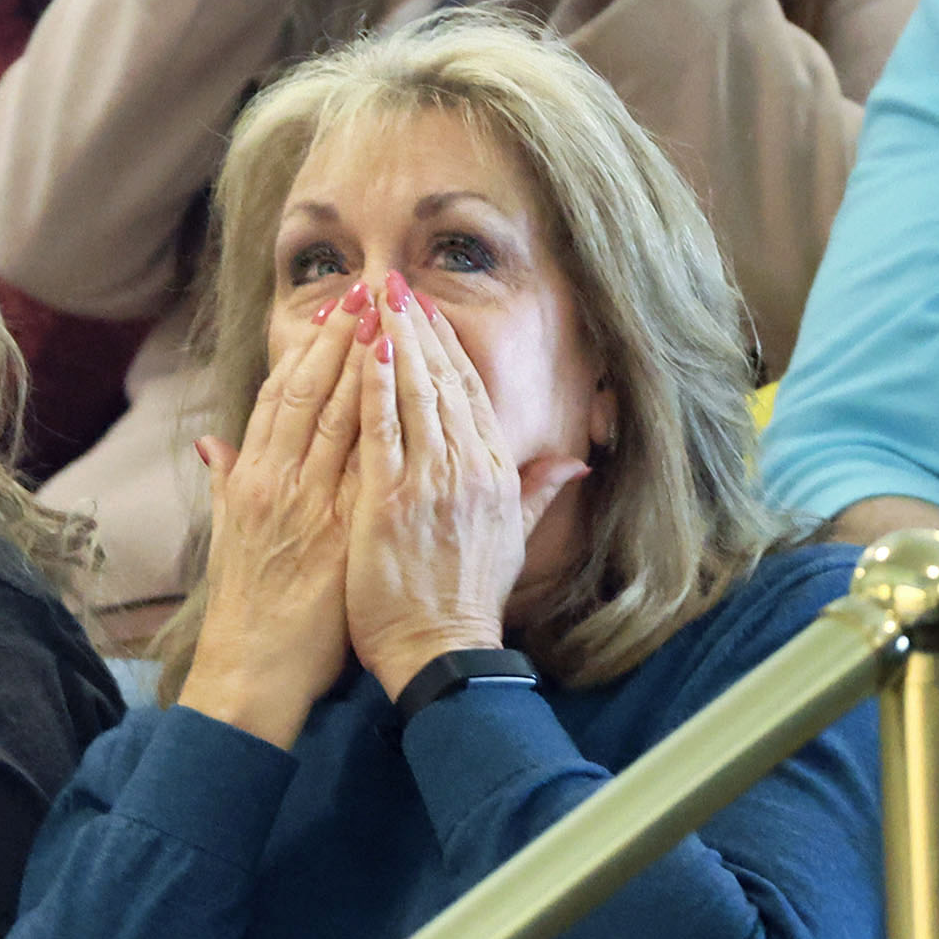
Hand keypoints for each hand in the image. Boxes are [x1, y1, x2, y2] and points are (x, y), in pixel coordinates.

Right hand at [180, 279, 374, 747]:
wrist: (254, 666)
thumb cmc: (249, 605)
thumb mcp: (227, 536)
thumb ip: (225, 485)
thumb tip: (212, 447)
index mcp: (250, 479)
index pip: (278, 396)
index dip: (307, 350)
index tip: (334, 312)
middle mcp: (271, 482)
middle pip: (305, 393)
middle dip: (339, 339)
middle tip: (368, 291)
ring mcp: (301, 504)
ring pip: (331, 417)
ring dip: (360, 364)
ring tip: (387, 318)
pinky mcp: (330, 530)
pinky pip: (355, 466)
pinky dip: (374, 424)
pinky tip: (398, 392)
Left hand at [343, 272, 588, 697]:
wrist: (444, 653)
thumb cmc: (470, 601)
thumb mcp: (516, 542)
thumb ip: (540, 494)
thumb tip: (575, 462)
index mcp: (495, 476)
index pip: (471, 397)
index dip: (449, 350)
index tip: (429, 313)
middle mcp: (467, 472)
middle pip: (443, 384)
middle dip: (420, 331)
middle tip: (398, 285)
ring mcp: (429, 484)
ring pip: (413, 397)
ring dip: (395, 343)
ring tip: (378, 300)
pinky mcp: (390, 502)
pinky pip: (381, 433)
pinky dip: (373, 389)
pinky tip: (363, 352)